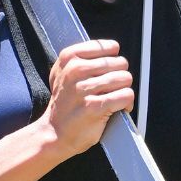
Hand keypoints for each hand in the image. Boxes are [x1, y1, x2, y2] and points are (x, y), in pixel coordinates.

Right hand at [41, 39, 133, 155]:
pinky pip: (126, 95)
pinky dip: (126, 104)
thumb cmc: (65, 102)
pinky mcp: (95, 106)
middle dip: (119, 78)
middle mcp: (75, 70)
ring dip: (123, 91)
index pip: (111, 47)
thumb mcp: (64, 72)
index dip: (114, 61)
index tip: (106, 74)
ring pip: (125, 79)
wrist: (53, 133)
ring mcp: (84, 89)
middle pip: (121, 63)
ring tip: (111, 100)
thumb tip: (111, 48)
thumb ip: (83, 57)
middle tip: (108, 91)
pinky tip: (116, 109)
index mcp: (69, 57)